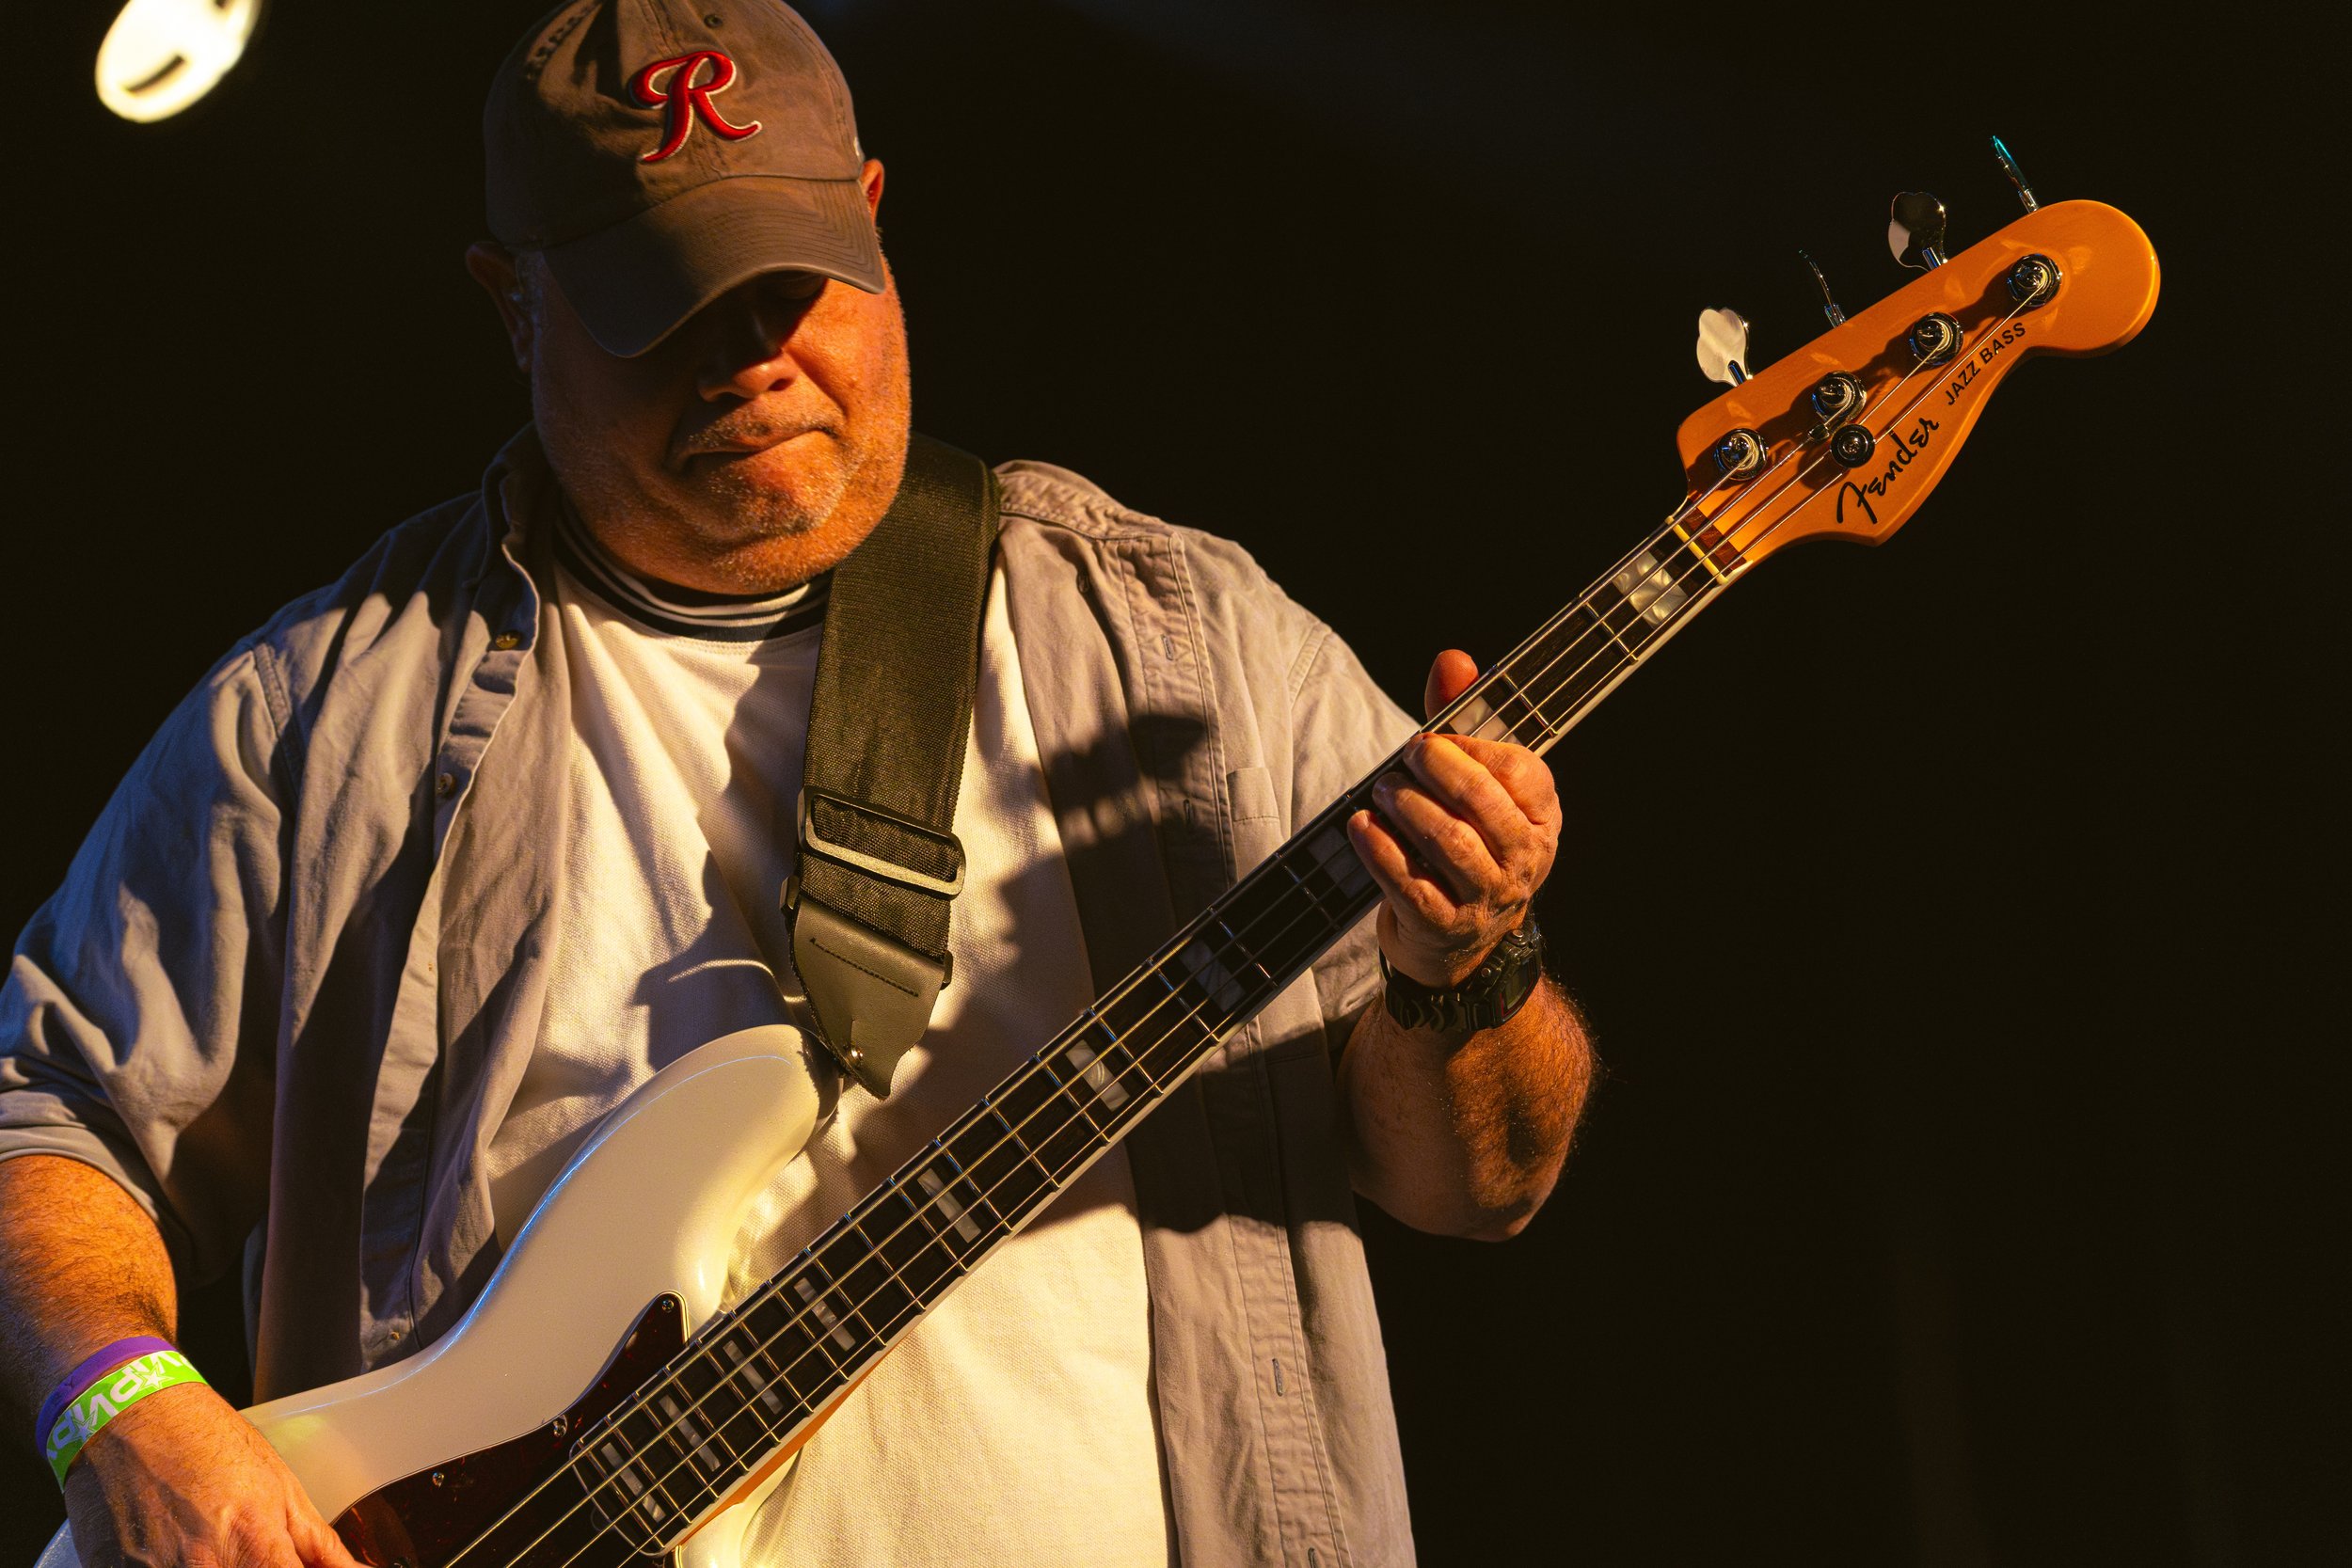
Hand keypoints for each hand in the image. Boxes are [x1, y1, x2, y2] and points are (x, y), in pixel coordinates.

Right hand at [63, 1383, 361, 1567]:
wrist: (131, 1418)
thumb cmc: (208, 1442)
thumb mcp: (281, 1487)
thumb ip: (319, 1545)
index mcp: (254, 1544)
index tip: (293, 1565)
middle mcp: (204, 1567)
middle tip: (255, 1551)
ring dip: (222, 1565)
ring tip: (214, 1539)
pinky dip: (183, 1564)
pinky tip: (182, 1545)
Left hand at [1346, 649, 1560, 989]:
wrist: (1459, 944)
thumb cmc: (1464, 844)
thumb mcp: (1471, 787)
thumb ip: (1461, 722)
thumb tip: (1454, 659)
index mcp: (1540, 817)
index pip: (1520, 770)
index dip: (1473, 748)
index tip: (1439, 738)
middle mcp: (1524, 860)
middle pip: (1482, 804)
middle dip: (1437, 770)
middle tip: (1407, 755)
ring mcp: (1488, 898)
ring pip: (1449, 843)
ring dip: (1407, 807)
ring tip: (1381, 789)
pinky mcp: (1445, 927)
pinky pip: (1411, 884)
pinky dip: (1380, 850)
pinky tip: (1361, 826)